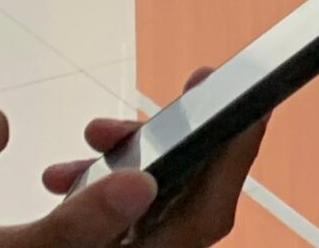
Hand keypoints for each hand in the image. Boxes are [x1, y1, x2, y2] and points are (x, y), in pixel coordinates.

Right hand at [31, 69, 265, 247]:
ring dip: (135, 161)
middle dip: (184, 145)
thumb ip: (81, 225)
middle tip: (186, 92)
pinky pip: (115, 214)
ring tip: (98, 134)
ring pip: (150, 205)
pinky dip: (99, 184)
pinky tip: (63, 170)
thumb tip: (141, 182)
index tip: (255, 101)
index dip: (235, 158)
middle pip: (186, 204)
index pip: (206, 216)